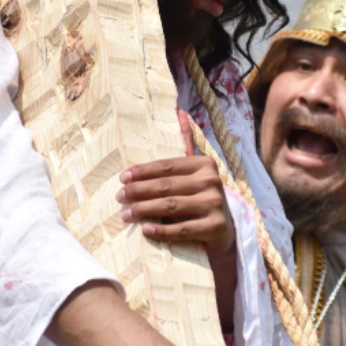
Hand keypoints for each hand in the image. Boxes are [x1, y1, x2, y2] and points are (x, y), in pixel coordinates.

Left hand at [116, 111, 234, 259]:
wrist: (225, 231)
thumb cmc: (200, 199)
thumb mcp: (194, 176)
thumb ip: (181, 154)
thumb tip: (178, 114)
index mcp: (204, 164)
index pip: (167, 166)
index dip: (142, 172)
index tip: (122, 178)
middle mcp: (212, 181)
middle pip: (166, 186)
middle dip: (138, 191)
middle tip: (119, 197)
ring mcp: (215, 204)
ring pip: (171, 206)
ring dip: (144, 210)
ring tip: (126, 215)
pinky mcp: (216, 227)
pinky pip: (182, 229)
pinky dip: (162, 230)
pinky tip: (145, 230)